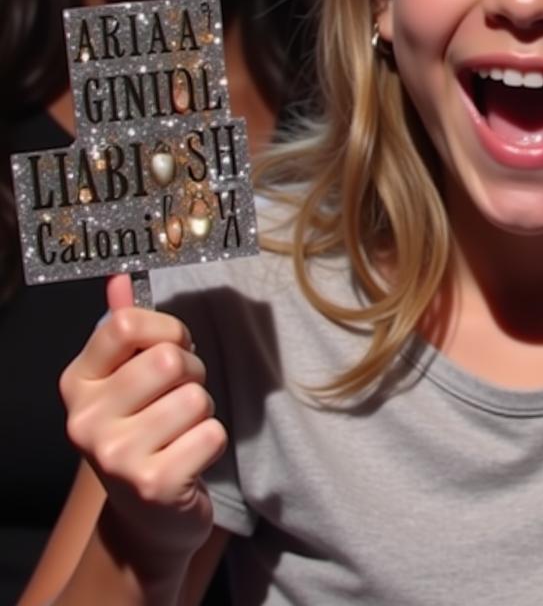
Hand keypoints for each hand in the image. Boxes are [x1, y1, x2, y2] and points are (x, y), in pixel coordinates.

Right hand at [59, 274, 226, 562]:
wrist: (148, 516)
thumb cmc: (145, 429)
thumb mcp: (123, 378)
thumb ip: (122, 327)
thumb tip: (119, 277)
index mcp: (77, 383)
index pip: (126, 322)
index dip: (167, 329)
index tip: (171, 349)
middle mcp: (85, 420)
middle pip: (168, 359)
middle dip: (192, 373)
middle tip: (179, 398)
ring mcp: (115, 457)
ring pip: (196, 397)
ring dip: (203, 410)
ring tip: (182, 430)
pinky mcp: (153, 485)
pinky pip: (212, 434)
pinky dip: (213, 442)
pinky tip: (190, 459)